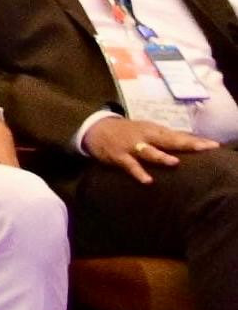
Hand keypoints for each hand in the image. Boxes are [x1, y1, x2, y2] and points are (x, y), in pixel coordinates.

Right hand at [84, 113, 208, 181]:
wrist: (96, 128)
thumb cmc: (127, 131)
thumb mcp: (147, 130)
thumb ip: (166, 138)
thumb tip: (191, 142)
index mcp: (154, 130)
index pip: (179, 135)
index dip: (196, 140)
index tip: (214, 145)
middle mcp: (145, 136)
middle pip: (168, 140)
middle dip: (186, 144)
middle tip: (203, 149)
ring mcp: (131, 146)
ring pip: (148, 151)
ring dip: (161, 157)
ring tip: (174, 162)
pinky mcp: (119, 156)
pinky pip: (130, 165)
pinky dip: (138, 172)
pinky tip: (147, 181)